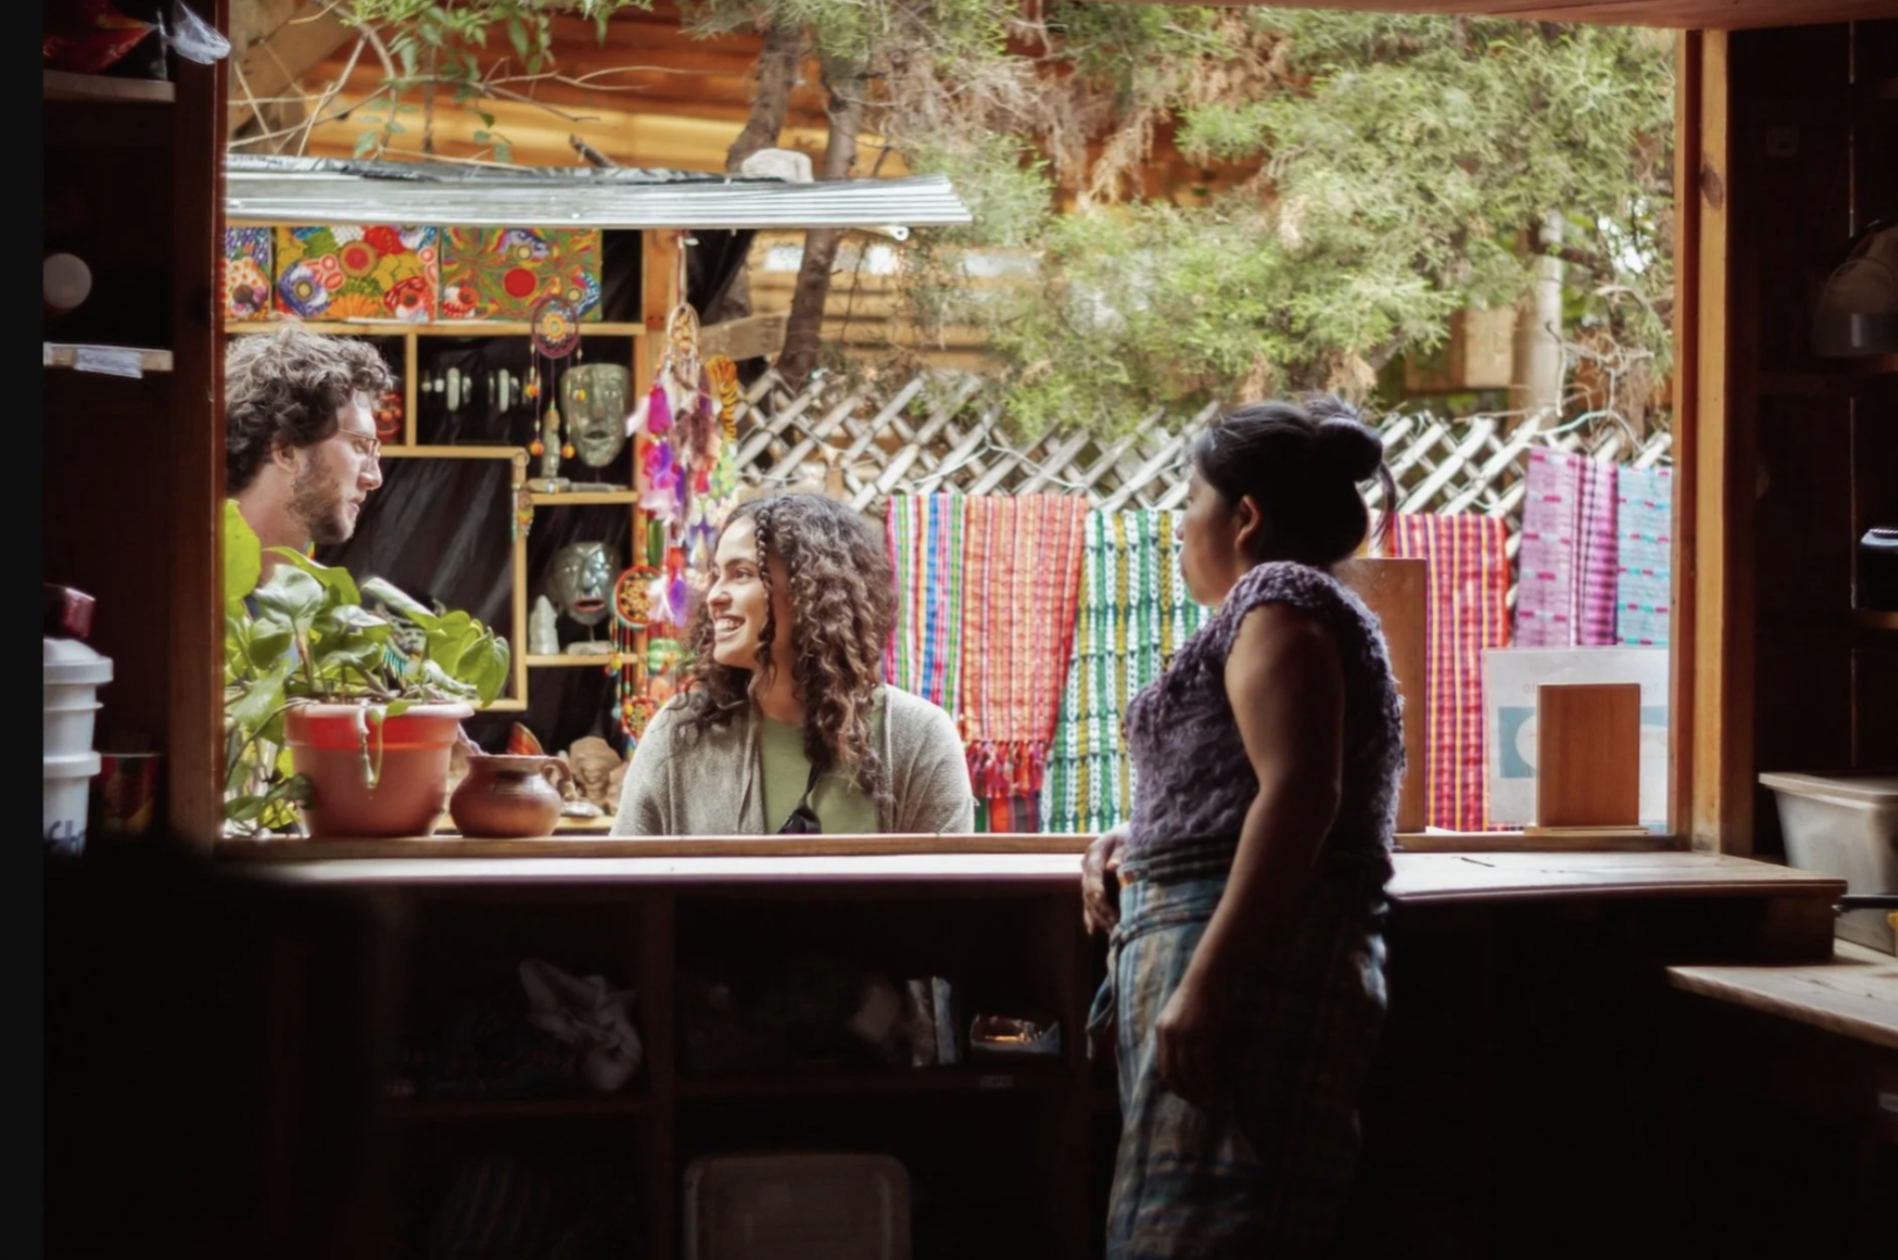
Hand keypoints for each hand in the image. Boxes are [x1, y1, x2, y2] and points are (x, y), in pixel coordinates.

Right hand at [1081, 825, 1128, 934]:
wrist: (1129, 833)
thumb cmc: (1131, 834)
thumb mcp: (1129, 838)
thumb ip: (1121, 851)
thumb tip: (1113, 867)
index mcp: (1095, 852)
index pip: (1093, 872)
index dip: (1096, 886)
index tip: (1101, 900)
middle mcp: (1088, 866)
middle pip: (1089, 890)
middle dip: (1100, 908)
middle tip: (1114, 924)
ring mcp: (1090, 878)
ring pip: (1089, 900)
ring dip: (1099, 917)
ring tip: (1111, 932)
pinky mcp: (1095, 887)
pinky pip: (1091, 904)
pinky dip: (1092, 917)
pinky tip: (1092, 930)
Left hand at [1155, 976, 1229, 1108]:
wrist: (1210, 975)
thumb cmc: (1199, 991)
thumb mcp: (1179, 1014)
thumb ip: (1177, 1033)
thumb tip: (1185, 1057)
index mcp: (1161, 1029)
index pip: (1161, 1064)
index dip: (1172, 1082)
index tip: (1183, 1092)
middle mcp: (1168, 1034)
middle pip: (1171, 1073)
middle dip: (1183, 1091)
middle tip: (1195, 1102)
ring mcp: (1185, 1036)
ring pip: (1187, 1073)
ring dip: (1196, 1089)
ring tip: (1207, 1099)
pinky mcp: (1202, 1035)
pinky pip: (1202, 1066)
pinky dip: (1207, 1081)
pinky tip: (1215, 1088)